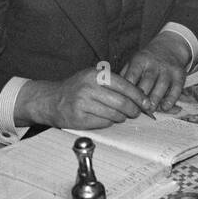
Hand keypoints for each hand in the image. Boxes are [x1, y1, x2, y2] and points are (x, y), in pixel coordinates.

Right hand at [19, 66, 152, 129]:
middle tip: (136, 112)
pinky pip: (104, 123)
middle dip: (134, 110)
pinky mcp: (80, 118)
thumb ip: (114, 83)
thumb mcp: (93, 77)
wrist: (51, 100)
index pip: (125, 86)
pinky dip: (109, 122)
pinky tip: (106, 119)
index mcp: (95, 75)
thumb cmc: (77, 88)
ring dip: (122, 118)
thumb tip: (140, 96)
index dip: (139, 96)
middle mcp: (89, 87)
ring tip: (121, 116)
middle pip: (122, 103)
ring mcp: (83, 104)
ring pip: (115, 115)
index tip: (147, 103)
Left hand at [121, 33, 188, 111]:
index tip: (124, 102)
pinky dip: (171, 99)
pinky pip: (176, 89)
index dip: (128, 90)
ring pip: (161, 86)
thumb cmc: (146, 61)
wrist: (169, 48)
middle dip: (142, 97)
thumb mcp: (133, 62)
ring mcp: (168, 69)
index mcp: (139, 60)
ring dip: (155, 99)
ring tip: (150, 110)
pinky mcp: (179, 75)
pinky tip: (165, 107)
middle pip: (147, 81)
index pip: (132, 75)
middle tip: (137, 110)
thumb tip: (114, 92)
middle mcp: (154, 63)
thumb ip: (125, 76)